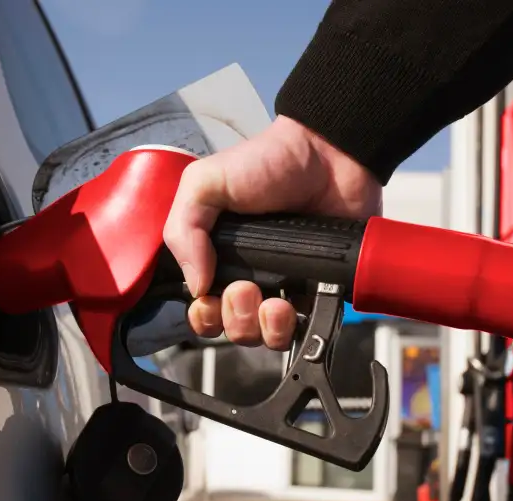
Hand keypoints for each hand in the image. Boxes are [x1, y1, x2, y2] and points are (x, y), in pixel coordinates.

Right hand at [163, 115, 381, 350]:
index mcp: (216, 255)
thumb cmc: (266, 162)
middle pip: (232, 327)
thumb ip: (183, 230)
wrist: (329, 154)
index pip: (201, 306)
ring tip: (275, 304)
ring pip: (266, 335)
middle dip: (234, 318)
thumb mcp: (204, 184)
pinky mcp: (319, 288)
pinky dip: (298, 326)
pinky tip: (295, 304)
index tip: (208, 299)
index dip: (202, 315)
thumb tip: (195, 286)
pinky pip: (305, 327)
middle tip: (245, 288)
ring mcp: (285, 285)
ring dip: (264, 327)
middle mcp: (249, 276)